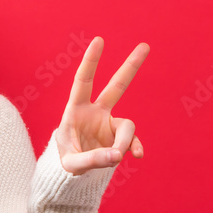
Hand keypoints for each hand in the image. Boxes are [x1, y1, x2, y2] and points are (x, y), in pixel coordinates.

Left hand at [56, 37, 149, 175]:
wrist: (75, 172)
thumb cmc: (67, 161)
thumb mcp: (72, 164)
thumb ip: (92, 160)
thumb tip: (118, 156)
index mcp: (76, 110)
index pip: (83, 81)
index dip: (91, 62)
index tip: (99, 40)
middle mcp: (95, 112)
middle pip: (116, 86)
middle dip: (131, 67)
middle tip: (145, 45)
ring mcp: (109, 123)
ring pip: (128, 125)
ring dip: (124, 142)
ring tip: (113, 157)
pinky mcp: (119, 136)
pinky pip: (132, 140)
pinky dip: (134, 147)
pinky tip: (136, 156)